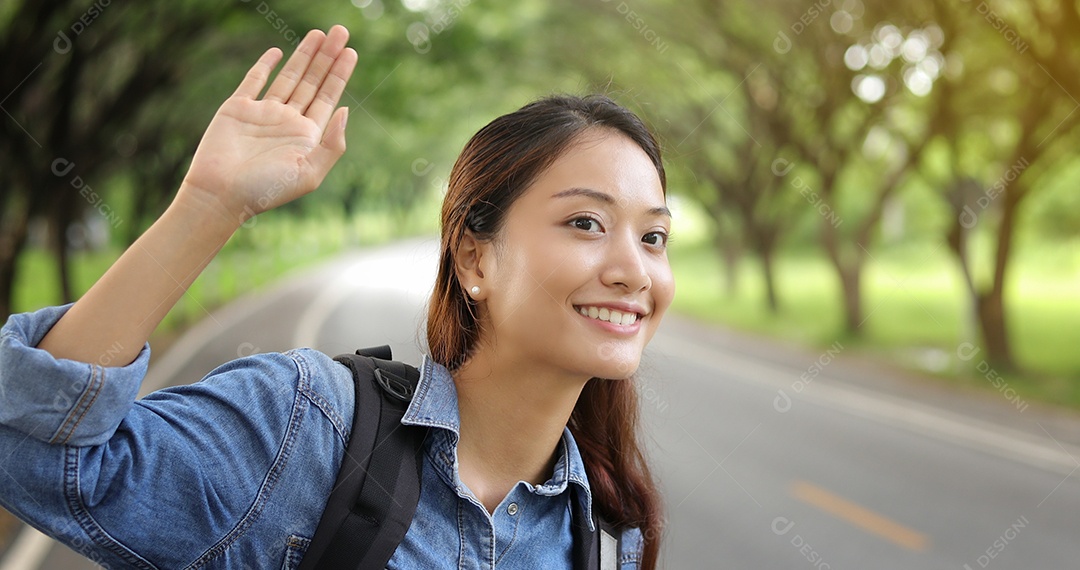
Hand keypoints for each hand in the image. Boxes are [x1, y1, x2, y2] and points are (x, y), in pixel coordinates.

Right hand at [178, 25, 357, 226]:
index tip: (351, 52)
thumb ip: (332, 145)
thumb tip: (345, 111)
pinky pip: (255, 81)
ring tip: (320, 34)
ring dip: (304, 55)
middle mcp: (287, 122)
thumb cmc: (266, 190)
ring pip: (289, 77)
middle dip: (327, 57)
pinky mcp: (238, 108)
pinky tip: (279, 52)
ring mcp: (263, 113)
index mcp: (306, 136)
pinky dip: (266, 65)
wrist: (220, 194)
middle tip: (341, 31)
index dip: (340, 75)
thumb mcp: (309, 173)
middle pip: (312, 82)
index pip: (328, 98)